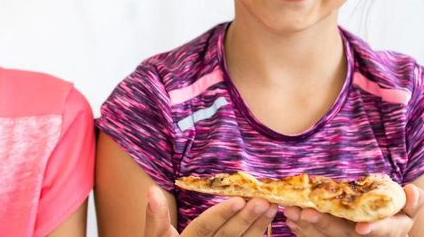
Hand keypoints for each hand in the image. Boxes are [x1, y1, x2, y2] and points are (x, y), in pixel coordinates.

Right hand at [145, 186, 277, 236]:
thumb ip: (155, 216)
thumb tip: (151, 190)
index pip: (205, 227)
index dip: (222, 214)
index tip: (239, 200)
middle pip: (228, 236)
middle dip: (247, 218)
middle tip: (264, 200)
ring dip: (258, 226)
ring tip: (272, 207)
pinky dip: (257, 234)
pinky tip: (267, 220)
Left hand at [284, 184, 423, 236]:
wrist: (379, 225)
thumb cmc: (393, 215)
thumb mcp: (407, 210)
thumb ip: (413, 202)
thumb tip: (413, 190)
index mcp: (389, 231)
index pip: (383, 232)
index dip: (374, 230)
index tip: (362, 228)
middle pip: (344, 235)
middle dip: (325, 225)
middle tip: (307, 213)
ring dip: (306, 226)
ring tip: (291, 212)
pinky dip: (301, 229)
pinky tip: (290, 219)